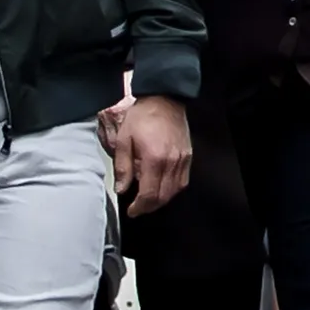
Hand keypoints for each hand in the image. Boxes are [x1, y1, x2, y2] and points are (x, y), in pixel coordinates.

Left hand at [106, 92, 193, 214]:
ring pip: (175, 190)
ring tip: (149, 200)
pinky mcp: (188, 155)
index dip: (139, 207)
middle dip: (149, 207)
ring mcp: (182, 159)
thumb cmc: (142, 117)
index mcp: (154, 159)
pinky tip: (163, 187)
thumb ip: (123, 167)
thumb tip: (121, 188)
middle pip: (163, 196)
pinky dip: (173, 189)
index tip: (131, 210)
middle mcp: (171, 162)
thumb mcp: (124, 140)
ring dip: (162, 199)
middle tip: (138, 208)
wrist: (164, 98)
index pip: (149, 194)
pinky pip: (183, 180)